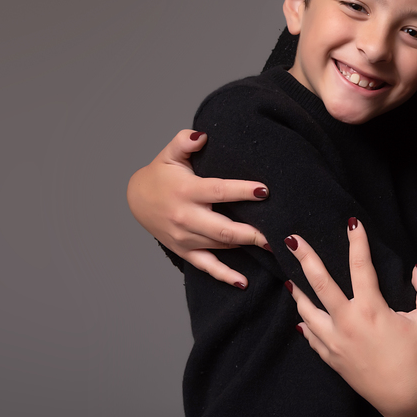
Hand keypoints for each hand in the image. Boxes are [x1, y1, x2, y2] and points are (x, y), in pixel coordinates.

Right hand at [127, 129, 270, 287]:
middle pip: (223, 228)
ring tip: (275, 247)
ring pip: (220, 245)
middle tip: (279, 232)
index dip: (242, 191)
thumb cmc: (160, 174)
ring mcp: (184, 237)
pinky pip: (206, 266)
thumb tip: (202, 135)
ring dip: (247, 248)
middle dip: (253, 232)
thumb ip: (184, 141)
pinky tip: (243, 281)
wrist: (136, 200)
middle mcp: (185, 217)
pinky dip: (224, 275)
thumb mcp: (169, 154)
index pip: (218, 191)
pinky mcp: (184, 251)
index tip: (265, 190)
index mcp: (186, 191)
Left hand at [286, 220, 416, 416]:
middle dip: (306, 258)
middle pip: (320, 283)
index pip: (360, 267)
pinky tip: (301, 316)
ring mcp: (335, 342)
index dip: (357, 242)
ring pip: (307, 311)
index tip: (352, 222)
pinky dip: (306, 323)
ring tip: (290, 279)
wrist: (407, 398)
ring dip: (298, 293)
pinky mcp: (332, 358)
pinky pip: (312, 337)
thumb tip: (416, 269)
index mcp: (372, 309)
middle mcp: (347, 323)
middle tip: (291, 240)